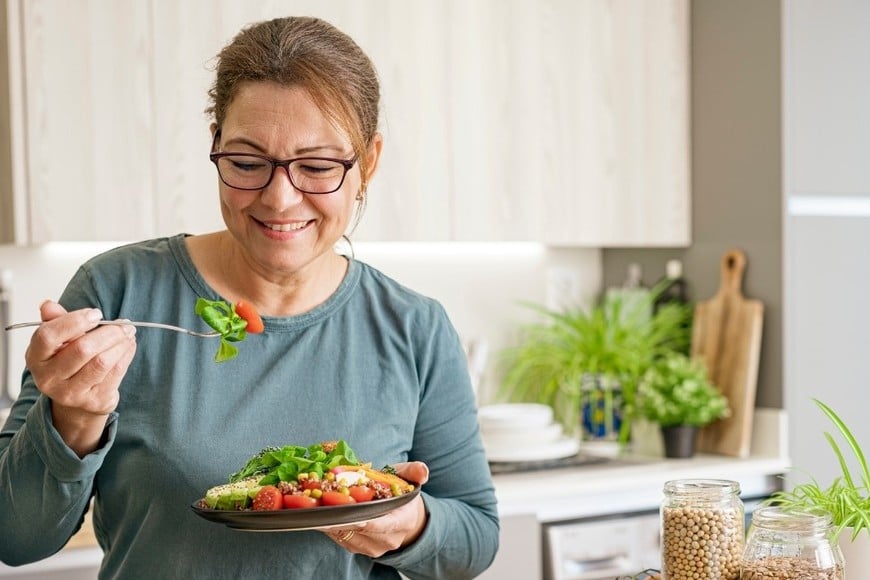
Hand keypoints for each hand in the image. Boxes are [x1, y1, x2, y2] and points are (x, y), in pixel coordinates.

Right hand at [24, 300, 136, 455]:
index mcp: (36, 358)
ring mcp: (70, 393)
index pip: (48, 336)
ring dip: (121, 343)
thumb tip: (48, 305)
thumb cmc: (69, 361)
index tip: (96, 313)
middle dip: (109, 332)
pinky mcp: (93, 401)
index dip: (74, 322)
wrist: (77, 400)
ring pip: (102, 362)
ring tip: (128, 333)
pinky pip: (115, 373)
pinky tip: (129, 346)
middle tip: (124, 324)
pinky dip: (126, 355)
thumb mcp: (58, 341)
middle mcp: (49, 378)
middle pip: (82, 349)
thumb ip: (56, 321)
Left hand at [326, 461, 429, 555]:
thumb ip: (415, 471)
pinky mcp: (357, 548)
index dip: (366, 521)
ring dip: (330, 522)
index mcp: (402, 522)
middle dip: (340, 518)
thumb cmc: (402, 496)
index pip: (383, 525)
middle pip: (359, 531)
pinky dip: (329, 526)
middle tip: (322, 505)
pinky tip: (320, 514)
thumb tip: (423, 471)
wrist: (405, 520)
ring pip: (346, 536)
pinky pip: (340, 539)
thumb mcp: (409, 479)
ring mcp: (372, 547)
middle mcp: (387, 539)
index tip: (349, 514)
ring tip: (316, 507)